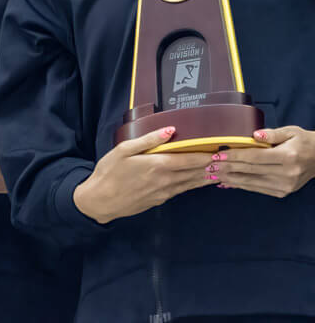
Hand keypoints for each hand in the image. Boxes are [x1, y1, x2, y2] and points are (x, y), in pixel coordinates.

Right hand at [73, 127, 214, 223]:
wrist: (101, 201)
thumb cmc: (109, 172)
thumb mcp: (124, 150)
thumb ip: (149, 140)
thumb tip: (170, 130)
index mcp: (158, 165)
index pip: (191, 159)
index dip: (208, 155)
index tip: (222, 149)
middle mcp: (166, 180)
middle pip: (196, 172)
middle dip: (213, 166)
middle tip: (229, 160)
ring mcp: (165, 192)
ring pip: (192, 183)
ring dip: (207, 177)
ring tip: (222, 170)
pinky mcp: (160, 200)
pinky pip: (182, 190)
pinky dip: (194, 184)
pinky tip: (199, 181)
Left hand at [215, 126, 314, 197]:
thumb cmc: (303, 142)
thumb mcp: (291, 132)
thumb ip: (271, 133)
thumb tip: (254, 135)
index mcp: (287, 157)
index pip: (255, 157)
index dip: (235, 156)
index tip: (218, 155)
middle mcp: (287, 174)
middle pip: (250, 171)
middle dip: (227, 168)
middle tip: (209, 166)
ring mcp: (285, 185)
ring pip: (251, 182)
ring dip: (230, 179)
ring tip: (213, 175)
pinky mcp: (282, 192)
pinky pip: (257, 189)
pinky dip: (241, 185)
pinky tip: (227, 182)